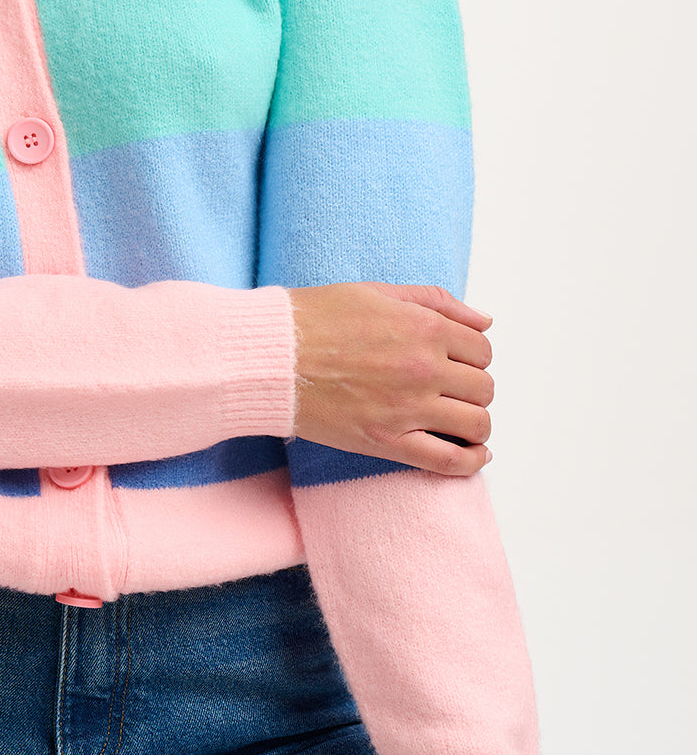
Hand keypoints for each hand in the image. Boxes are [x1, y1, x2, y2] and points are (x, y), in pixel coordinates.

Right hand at [288, 281, 493, 475]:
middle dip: (474, 388)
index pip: (482, 348)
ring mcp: (408, 408)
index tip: (458, 361)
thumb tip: (484, 320)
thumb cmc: (315, 319)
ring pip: (476, 424)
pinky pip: (449, 461)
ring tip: (459, 420)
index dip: (473, 356)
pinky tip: (474, 456)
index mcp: (425, 327)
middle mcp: (424, 368)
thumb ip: (436, 302)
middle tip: (453, 389)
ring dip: (475, 423)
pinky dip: (470, 462)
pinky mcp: (388, 442)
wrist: (270, 357)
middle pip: (483, 387)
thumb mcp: (378, 292)